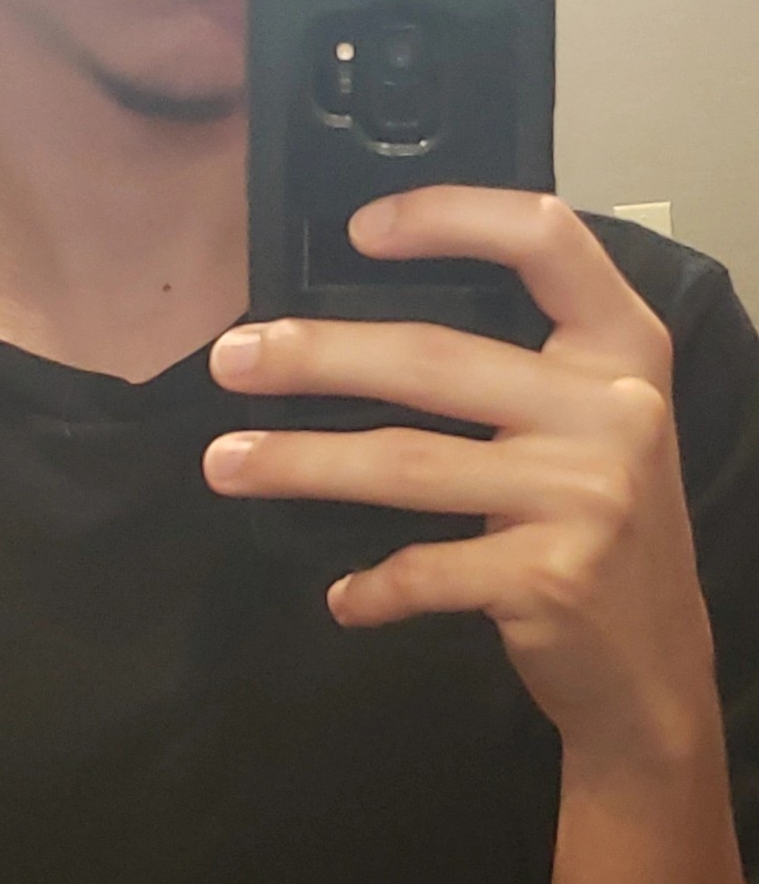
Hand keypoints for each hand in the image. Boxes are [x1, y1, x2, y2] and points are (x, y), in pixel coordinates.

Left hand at [205, 187, 718, 769]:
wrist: (657, 667)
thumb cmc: (602, 521)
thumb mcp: (596, 419)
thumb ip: (523, 362)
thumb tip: (360, 322)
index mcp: (623, 346)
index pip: (545, 238)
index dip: (450, 216)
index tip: (360, 230)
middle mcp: (614, 408)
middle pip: (433, 358)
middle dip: (315, 358)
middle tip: (231, 359)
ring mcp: (586, 494)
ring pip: (406, 462)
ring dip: (301, 463)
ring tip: (226, 461)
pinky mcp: (552, 577)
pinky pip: (426, 570)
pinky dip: (371, 586)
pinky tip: (342, 596)